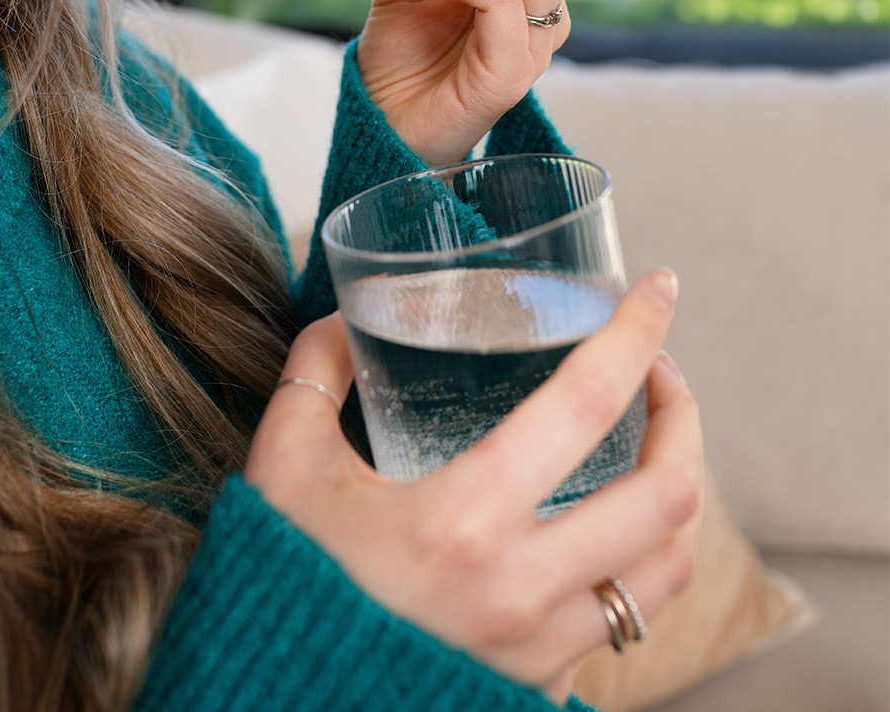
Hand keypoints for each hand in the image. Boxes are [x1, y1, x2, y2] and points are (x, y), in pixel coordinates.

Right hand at [246, 272, 702, 704]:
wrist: (275, 704)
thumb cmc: (280, 588)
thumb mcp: (284, 469)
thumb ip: (315, 377)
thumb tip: (344, 320)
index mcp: (460, 522)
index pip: (585, 403)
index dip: (636, 332)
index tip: (658, 288)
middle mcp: (518, 591)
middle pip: (665, 494)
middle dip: (683, 414)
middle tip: (659, 370)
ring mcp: (539, 652)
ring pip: (667, 568)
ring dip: (678, 492)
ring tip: (655, 446)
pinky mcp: (539, 690)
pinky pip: (624, 621)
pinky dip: (636, 560)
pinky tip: (608, 528)